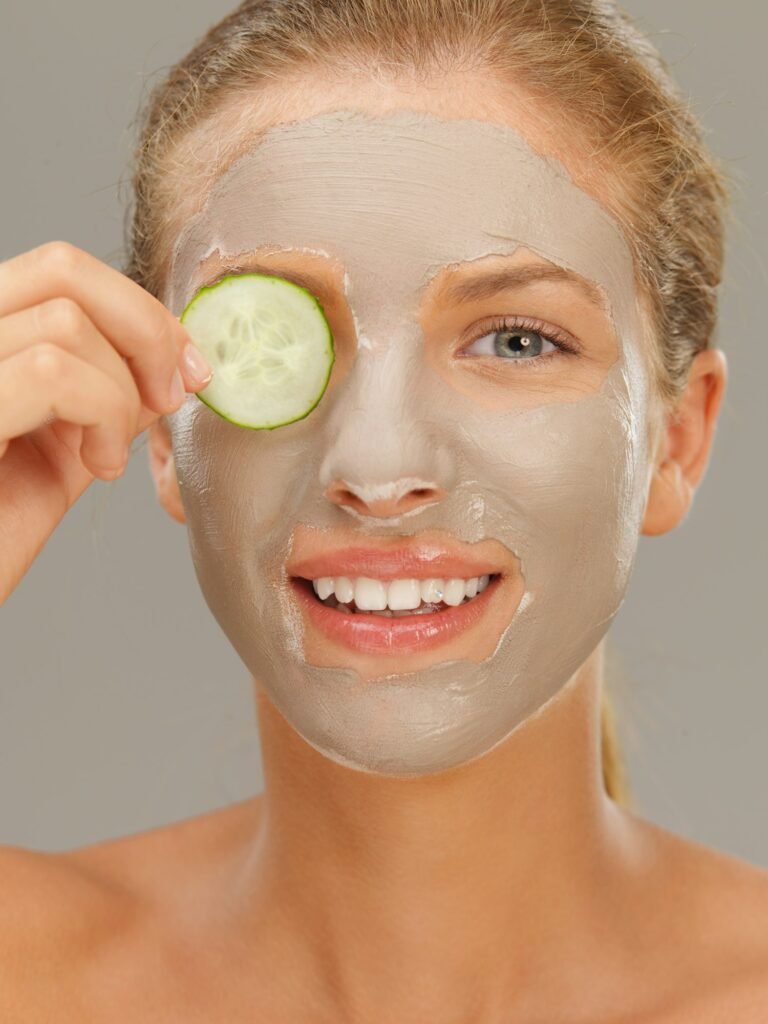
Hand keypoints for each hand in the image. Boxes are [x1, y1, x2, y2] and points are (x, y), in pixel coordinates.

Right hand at [0, 241, 211, 605]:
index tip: (185, 366)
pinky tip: (95, 466)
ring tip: (107, 455)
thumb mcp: (61, 451)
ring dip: (120, 394)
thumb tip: (163, 363)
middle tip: (173, 394)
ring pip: (67, 321)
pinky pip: (51, 371)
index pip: (59, 270)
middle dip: (146, 329)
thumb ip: (100, 398)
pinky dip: (100, 415)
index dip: (138, 310)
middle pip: (62, 268)